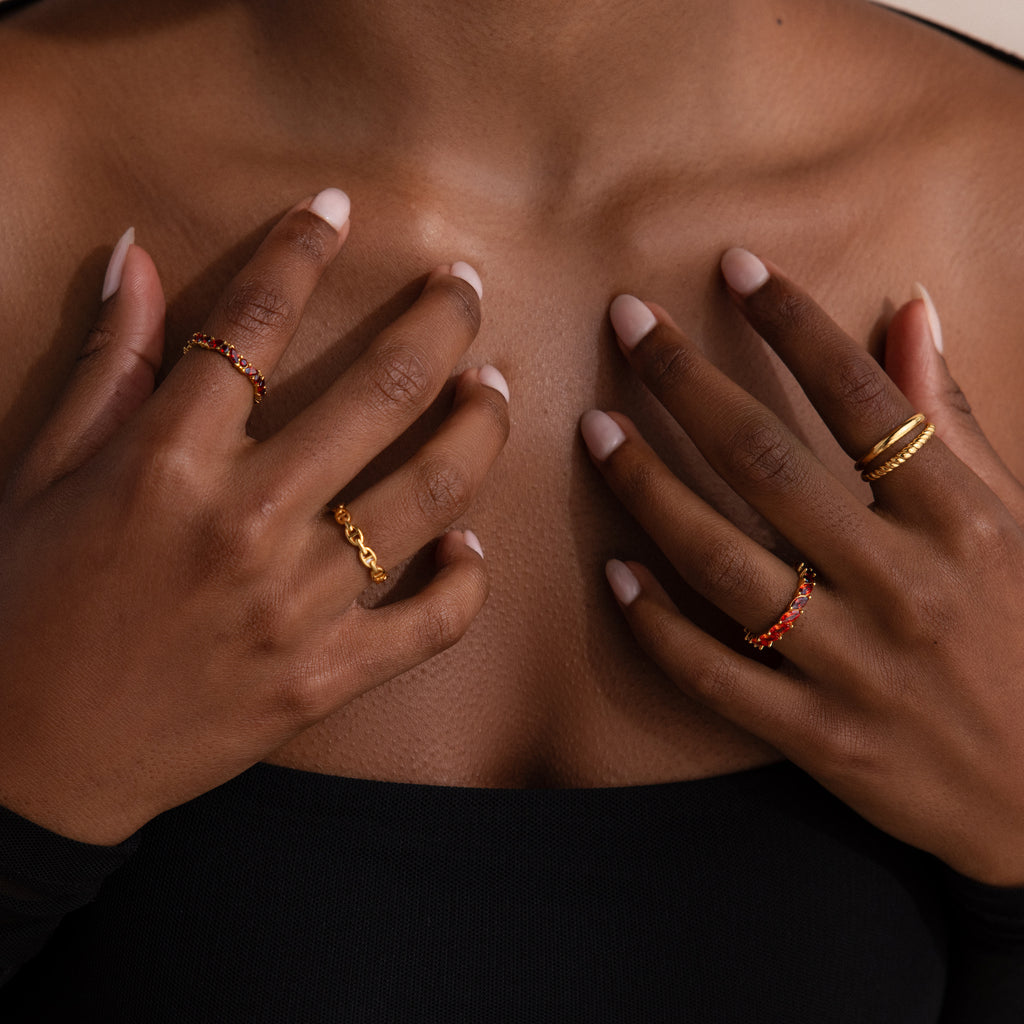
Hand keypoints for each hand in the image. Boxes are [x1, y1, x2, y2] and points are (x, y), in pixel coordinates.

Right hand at [0, 190, 508, 844]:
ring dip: (479, 429)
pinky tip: (471, 544)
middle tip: (467, 286)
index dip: (303, 250)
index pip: (252, 322)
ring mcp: (293, 606)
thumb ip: (106, 364)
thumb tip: (135, 253)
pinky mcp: (323, 677)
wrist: (31, 759)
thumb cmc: (27, 606)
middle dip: (440, 322)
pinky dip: (466, 580)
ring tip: (497, 387)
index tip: (340, 210)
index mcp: (165, 461)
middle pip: (380, 393)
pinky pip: (430, 624)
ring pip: (428, 497)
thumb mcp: (42, 474)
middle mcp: (243, 522)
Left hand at [582, 249, 1023, 885]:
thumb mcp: (1018, 522)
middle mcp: (905, 584)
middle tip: (628, 324)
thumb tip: (910, 309)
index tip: (733, 267)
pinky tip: (614, 574)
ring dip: (650, 489)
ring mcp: (857, 666)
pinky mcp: (822, 739)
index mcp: (962, 520)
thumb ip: (953, 420)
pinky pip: (718, 675)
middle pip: (768, 465)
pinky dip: (660, 625)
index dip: (794, 323)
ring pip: (725, 564)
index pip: (862, 397)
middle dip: (689, 383)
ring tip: (597, 430)